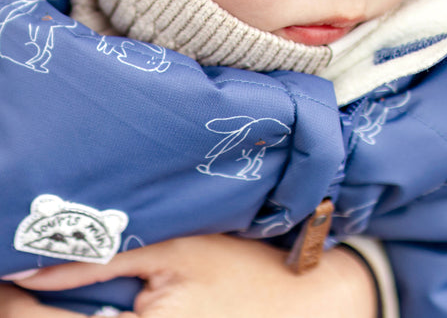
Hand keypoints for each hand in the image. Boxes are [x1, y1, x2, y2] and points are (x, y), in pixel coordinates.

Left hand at [2, 235, 377, 317]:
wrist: (300, 305)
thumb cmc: (240, 270)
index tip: (2, 275)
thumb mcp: (175, 251)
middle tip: (15, 284)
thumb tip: (31, 267)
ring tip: (43, 296)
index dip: (9, 304)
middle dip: (24, 312)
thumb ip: (102, 259)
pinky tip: (83, 309)